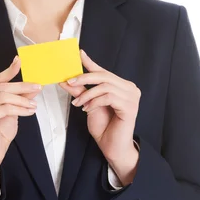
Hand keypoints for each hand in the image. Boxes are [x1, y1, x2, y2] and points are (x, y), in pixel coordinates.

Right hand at [0, 56, 41, 173]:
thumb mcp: (11, 111)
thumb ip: (19, 97)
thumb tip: (32, 86)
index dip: (8, 71)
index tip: (19, 61)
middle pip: (1, 87)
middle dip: (22, 86)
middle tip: (37, 86)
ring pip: (4, 97)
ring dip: (22, 100)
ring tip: (34, 105)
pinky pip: (5, 108)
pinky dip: (20, 108)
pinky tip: (29, 111)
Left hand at [58, 50, 140, 165]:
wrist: (112, 146)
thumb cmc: (104, 126)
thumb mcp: (89, 104)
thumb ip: (81, 91)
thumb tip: (66, 80)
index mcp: (122, 86)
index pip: (104, 71)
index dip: (91, 63)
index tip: (79, 53)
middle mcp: (130, 88)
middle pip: (104, 76)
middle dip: (84, 78)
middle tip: (70, 82)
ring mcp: (132, 97)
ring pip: (105, 86)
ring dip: (87, 94)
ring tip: (78, 104)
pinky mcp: (130, 106)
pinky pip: (108, 97)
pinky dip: (94, 102)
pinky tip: (87, 109)